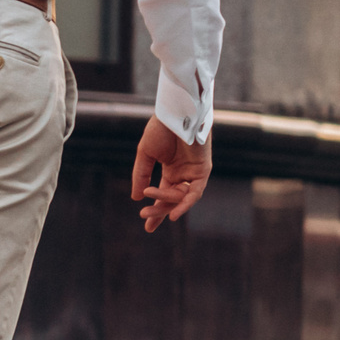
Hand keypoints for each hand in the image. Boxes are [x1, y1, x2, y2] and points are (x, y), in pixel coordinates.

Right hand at [130, 117, 210, 232]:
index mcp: (171, 169)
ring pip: (181, 197)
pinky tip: (173, 214)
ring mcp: (194, 172)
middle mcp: (184, 174)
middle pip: (172, 199)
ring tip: (149, 208)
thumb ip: (141, 175)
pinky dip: (185, 204)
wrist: (174, 113)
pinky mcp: (203, 170)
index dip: (156, 210)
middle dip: (159, 210)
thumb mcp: (145, 155)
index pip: (164, 195)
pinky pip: (195, 192)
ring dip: (165, 203)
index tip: (147, 225)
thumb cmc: (160, 129)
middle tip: (145, 219)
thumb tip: (137, 198)